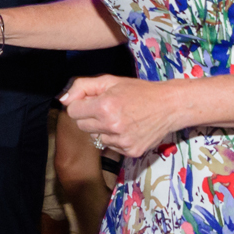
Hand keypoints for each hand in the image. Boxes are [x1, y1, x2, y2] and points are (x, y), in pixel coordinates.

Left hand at [61, 75, 185, 157]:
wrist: (169, 106)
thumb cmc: (139, 91)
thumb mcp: (110, 81)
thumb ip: (82, 86)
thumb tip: (63, 99)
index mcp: (105, 106)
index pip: (72, 112)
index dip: (81, 104)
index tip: (92, 101)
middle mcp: (112, 126)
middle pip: (81, 126)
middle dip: (89, 116)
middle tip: (107, 108)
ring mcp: (122, 142)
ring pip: (95, 137)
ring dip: (103, 129)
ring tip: (121, 118)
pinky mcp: (130, 152)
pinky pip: (110, 146)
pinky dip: (115, 138)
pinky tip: (128, 128)